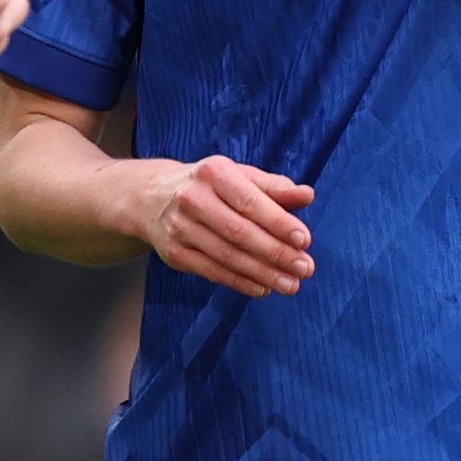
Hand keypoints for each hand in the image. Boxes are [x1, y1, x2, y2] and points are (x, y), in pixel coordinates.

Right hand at [132, 154, 316, 296]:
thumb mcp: (240, 177)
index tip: (305, 240)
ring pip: (227, 256)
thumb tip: (307, 195)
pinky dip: (240, 282)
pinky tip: (264, 288)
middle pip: (239, 232)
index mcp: (214, 173)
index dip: (278, 223)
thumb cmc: (210, 186)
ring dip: (263, 273)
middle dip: (276, 253)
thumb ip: (275, 188)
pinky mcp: (174, 254)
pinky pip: (212, 272)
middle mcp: (192, 199)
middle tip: (305, 268)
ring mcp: (180, 228)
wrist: (152, 198)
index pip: (250, 201)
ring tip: (291, 284)